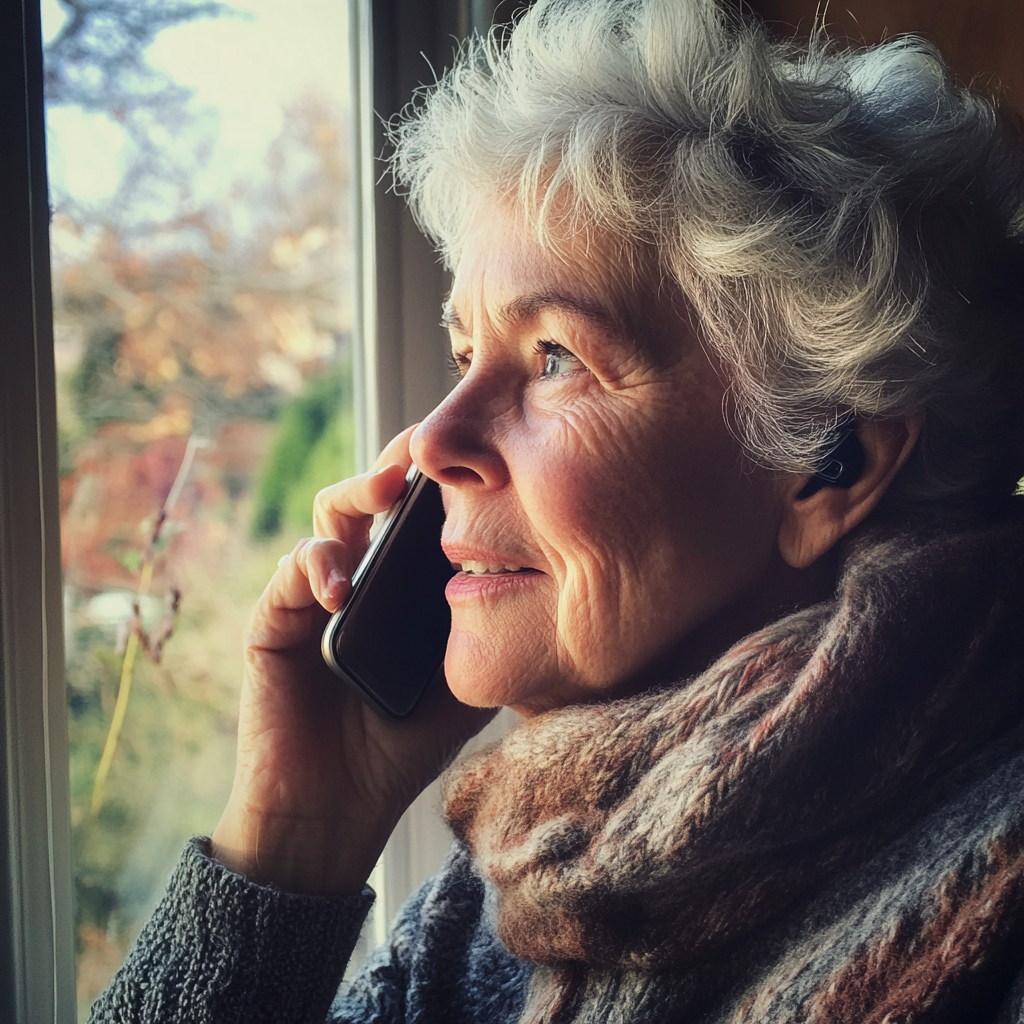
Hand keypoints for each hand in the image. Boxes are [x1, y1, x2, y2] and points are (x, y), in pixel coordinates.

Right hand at [211, 427, 492, 895]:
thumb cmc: (401, 748)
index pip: (415, 518)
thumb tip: (536, 584)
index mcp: (400, 588)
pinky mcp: (275, 621)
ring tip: (386, 490)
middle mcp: (358, 579)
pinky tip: (341, 589)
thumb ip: (481, 636)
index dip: (436, 481)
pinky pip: (291, 572)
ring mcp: (313, 597)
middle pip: (372, 500)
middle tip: (424, 450)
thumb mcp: (459, 685)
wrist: (337, 809)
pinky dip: (316, 567)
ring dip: (356, 496)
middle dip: (395, 466)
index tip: (469, 451)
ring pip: (329, 519)